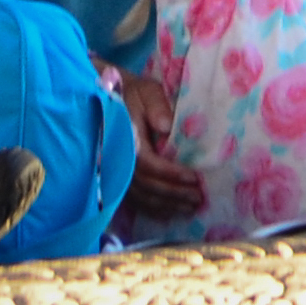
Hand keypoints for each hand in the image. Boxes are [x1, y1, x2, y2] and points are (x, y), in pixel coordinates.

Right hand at [119, 71, 206, 224]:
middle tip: (198, 199)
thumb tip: (167, 127)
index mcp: (127, 140)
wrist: (107, 97)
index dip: (171, 174)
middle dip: (173, 194)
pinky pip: (133, 198)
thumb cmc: (133, 93)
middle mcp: (120, 160)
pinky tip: (169, 213)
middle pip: (146, 185)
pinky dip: (151, 208)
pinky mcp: (117, 177)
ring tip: (190, 208)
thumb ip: (156, 106)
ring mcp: (116, 171)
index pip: (149, 164)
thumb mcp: (146, 91)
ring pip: (140, 195)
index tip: (194, 179)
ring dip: (165, 204)